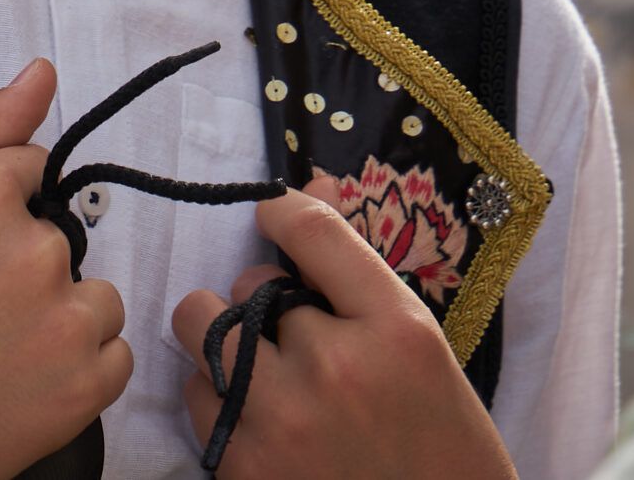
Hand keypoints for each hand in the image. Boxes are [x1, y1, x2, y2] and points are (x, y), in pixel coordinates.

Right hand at [0, 59, 132, 479]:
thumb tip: (43, 72)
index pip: (30, 175)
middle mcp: (35, 252)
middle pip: (58, 240)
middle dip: (21, 266)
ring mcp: (63, 325)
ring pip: (94, 299)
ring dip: (58, 316)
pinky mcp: (80, 391)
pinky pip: (114, 359)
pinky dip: (79, 370)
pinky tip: (19, 381)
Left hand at [170, 175, 516, 479]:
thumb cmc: (438, 441)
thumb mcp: (421, 345)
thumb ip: (359, 269)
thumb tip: (311, 183)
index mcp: (395, 328)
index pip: (314, 230)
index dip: (280, 211)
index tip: (271, 215)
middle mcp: (335, 366)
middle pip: (249, 284)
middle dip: (264, 303)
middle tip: (298, 338)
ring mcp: (283, 421)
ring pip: (204, 334)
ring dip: (230, 349)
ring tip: (273, 381)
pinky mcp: (243, 469)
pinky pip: (195, 396)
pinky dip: (219, 402)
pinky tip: (264, 423)